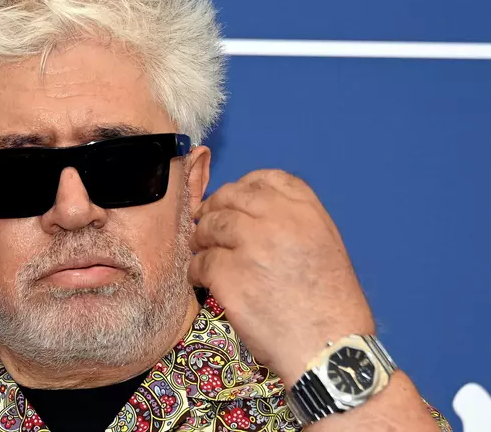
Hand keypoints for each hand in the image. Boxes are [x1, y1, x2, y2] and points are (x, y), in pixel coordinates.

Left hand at [188, 169, 374, 383]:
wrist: (329, 347)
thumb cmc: (331, 304)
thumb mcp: (325, 246)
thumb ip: (293, 221)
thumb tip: (251, 211)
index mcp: (306, 211)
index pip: (264, 179)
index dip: (242, 187)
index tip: (232, 200)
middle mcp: (278, 221)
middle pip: (230, 198)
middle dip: (214, 209)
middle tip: (205, 224)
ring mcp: (251, 246)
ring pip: (210, 227)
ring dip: (201, 238)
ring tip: (202, 251)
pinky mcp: (229, 276)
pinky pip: (200, 263)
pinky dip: (197, 271)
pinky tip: (203, 280)